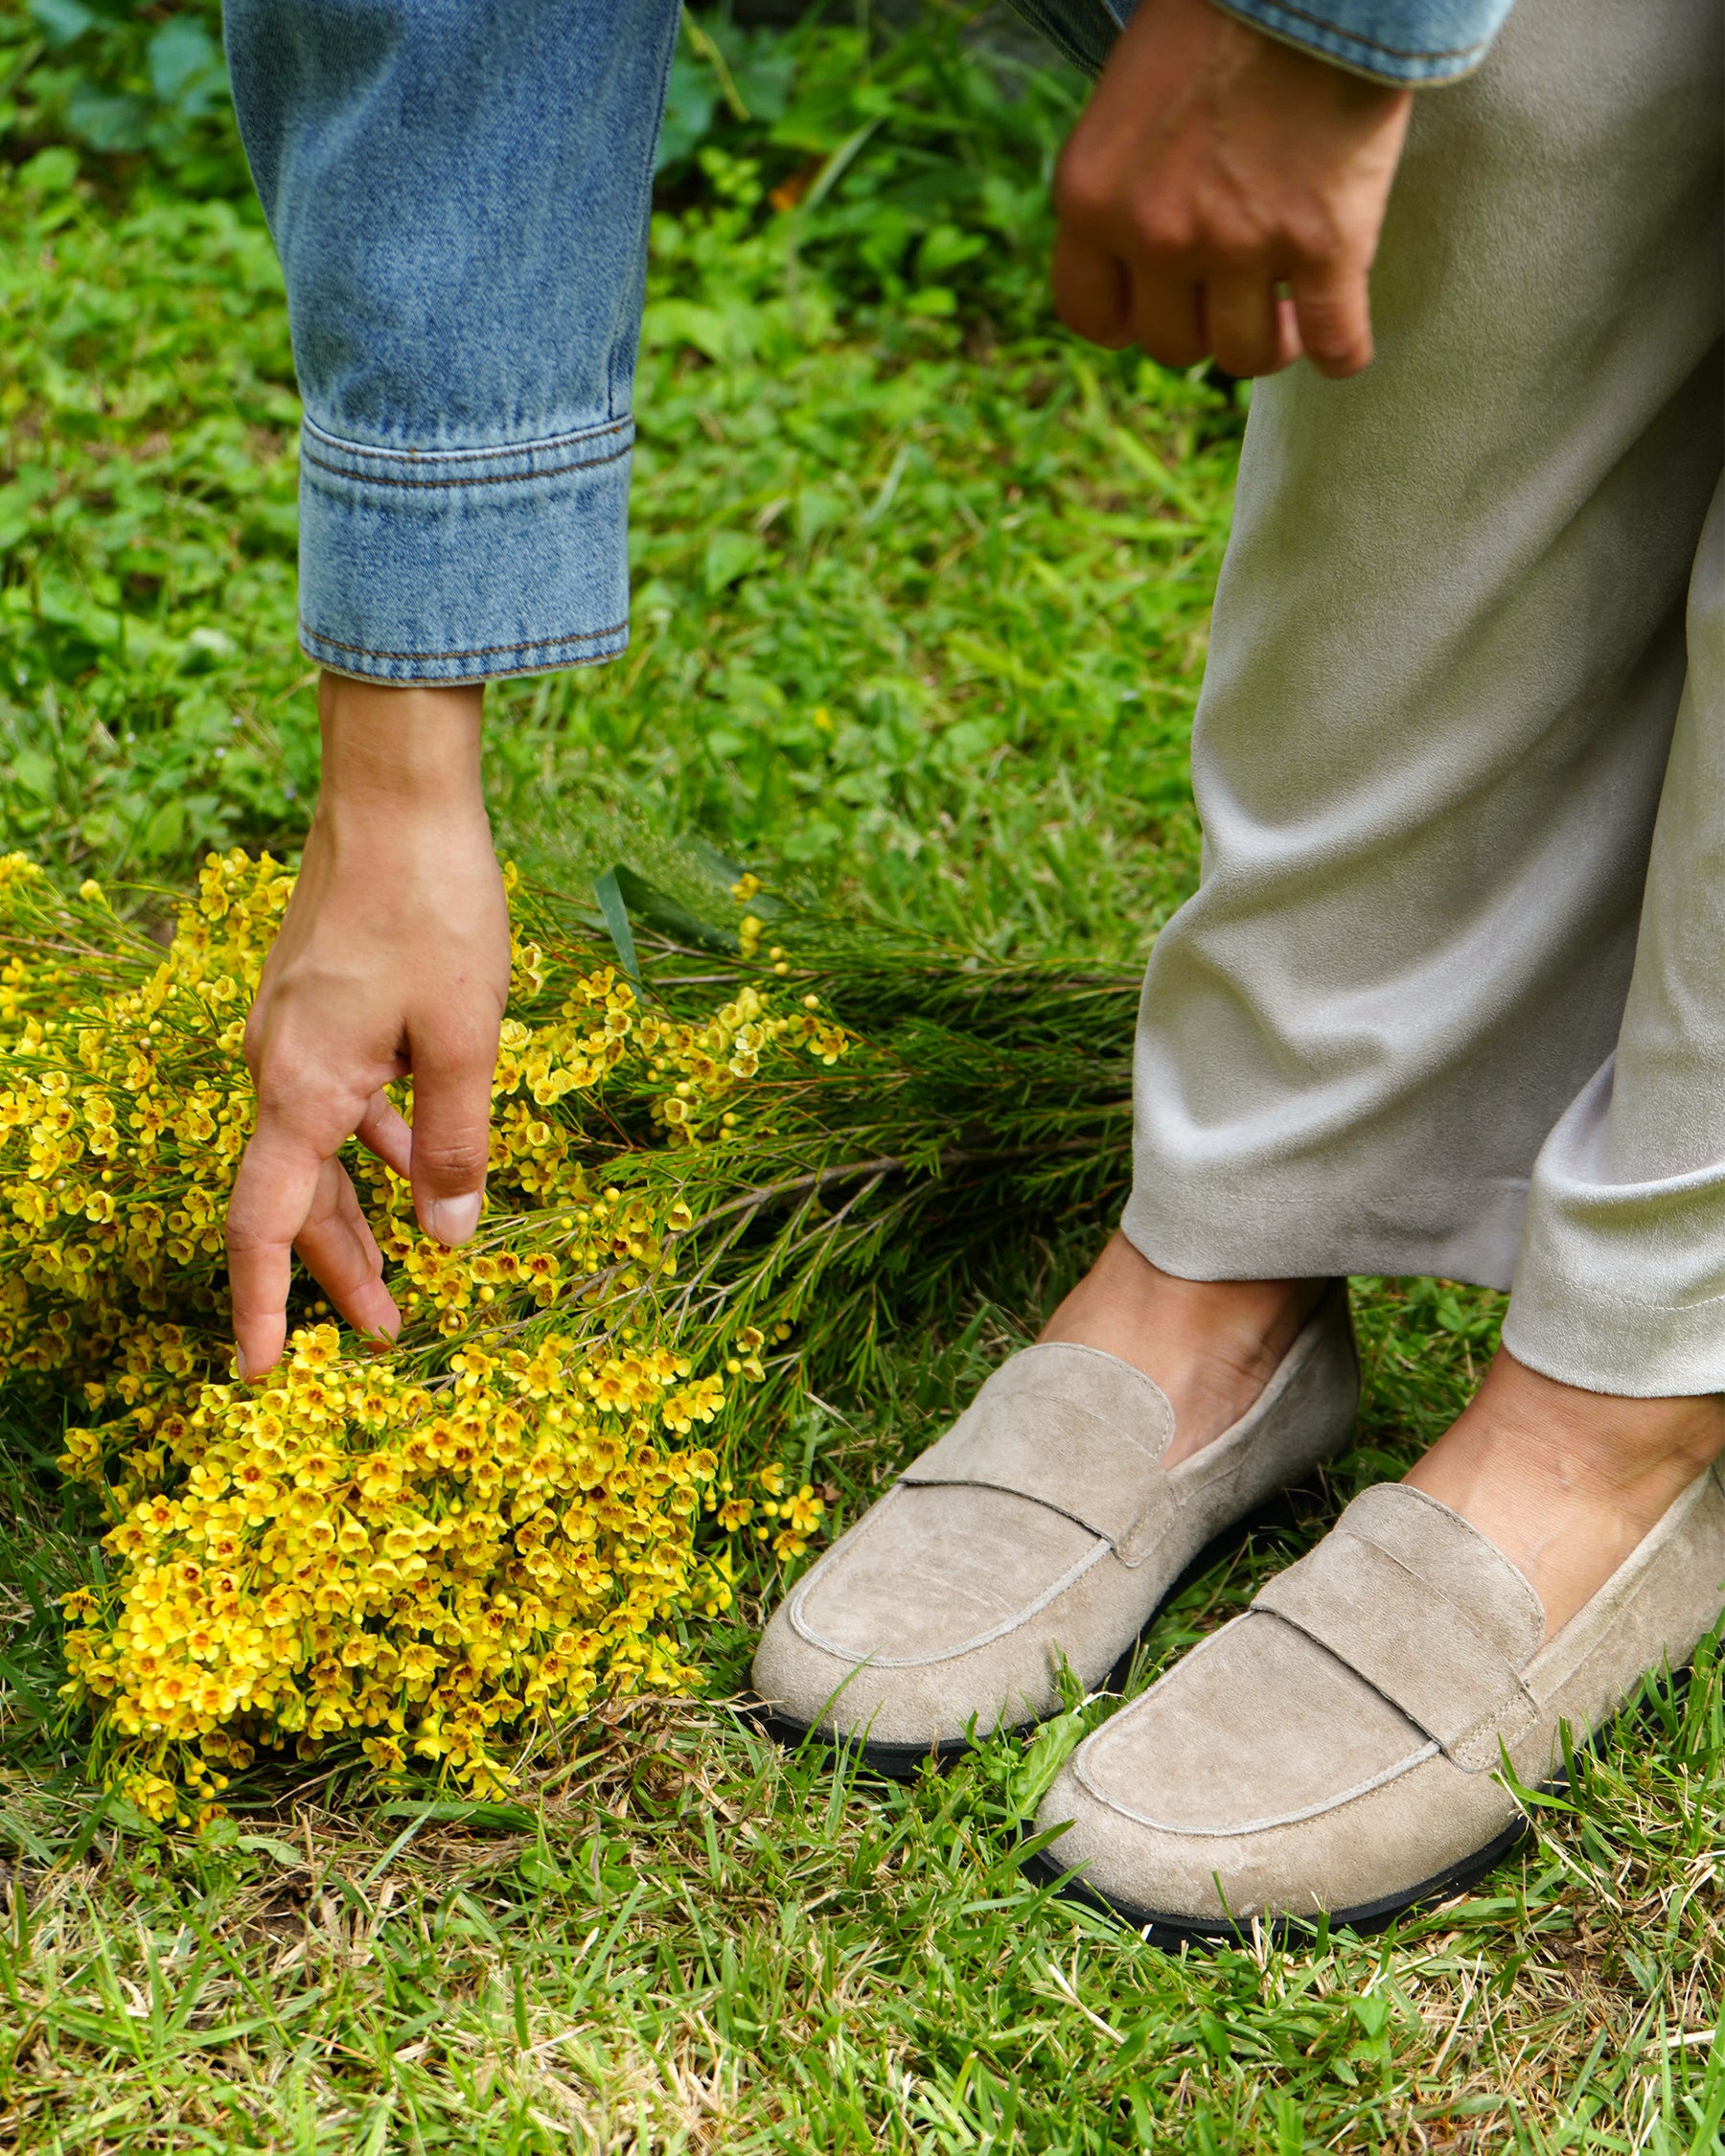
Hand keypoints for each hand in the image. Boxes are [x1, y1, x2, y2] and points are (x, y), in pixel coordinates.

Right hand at [226, 674, 510, 1377]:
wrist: (396, 792)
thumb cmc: (435, 910)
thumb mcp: (466, 1042)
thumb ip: (457, 1145)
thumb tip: (451, 1240)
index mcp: (302, 1088)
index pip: (265, 1225)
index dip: (264, 1306)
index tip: (261, 1375)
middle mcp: (278, 1064)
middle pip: (293, 1198)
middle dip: (337, 1270)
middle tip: (387, 1335)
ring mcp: (293, 1030)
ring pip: (316, 1149)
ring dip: (357, 1211)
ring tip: (404, 1270)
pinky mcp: (317, 1001)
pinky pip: (334, 1098)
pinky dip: (371, 1143)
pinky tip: (415, 1157)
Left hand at [1053, 0, 1412, 376]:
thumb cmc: (1218, 13)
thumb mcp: (1129, 98)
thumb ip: (1128, 183)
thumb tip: (1148, 265)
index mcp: (1092, 197)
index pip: (1092, 316)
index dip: (1132, 320)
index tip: (1165, 303)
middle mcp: (1156, 233)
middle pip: (1172, 345)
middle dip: (1204, 327)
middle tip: (1237, 293)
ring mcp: (1240, 244)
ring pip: (1244, 357)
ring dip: (1269, 344)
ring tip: (1288, 312)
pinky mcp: (1325, 243)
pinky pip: (1335, 344)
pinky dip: (1341, 353)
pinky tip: (1343, 341)